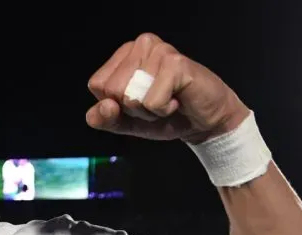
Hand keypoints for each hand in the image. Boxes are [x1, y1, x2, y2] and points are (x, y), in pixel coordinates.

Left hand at [86, 33, 249, 143]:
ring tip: (167, 100)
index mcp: (125, 53)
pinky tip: (177, 100)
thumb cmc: (165, 116)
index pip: (97, 85)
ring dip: (149, 110)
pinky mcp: (175, 63)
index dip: (115, 105)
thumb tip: (104, 107)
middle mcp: (141, 44)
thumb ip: (104, 118)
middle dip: (133, 108)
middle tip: (156, 102)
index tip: (139, 101)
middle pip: (112, 90)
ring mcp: (159, 51)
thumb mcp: (126, 122)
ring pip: (130, 96)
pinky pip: (151, 102)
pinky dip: (163, 110)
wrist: (204, 122)